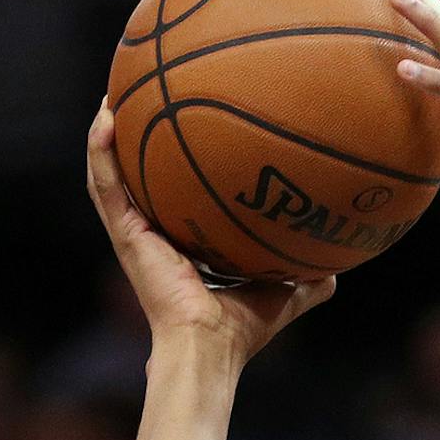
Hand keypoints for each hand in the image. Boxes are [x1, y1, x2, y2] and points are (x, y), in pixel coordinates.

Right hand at [84, 105, 333, 368]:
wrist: (210, 348)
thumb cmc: (241, 329)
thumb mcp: (282, 293)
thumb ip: (308, 278)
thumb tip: (338, 266)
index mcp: (182, 242)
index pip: (175, 194)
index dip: (175, 163)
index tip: (184, 123)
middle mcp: (154, 233)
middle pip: (138, 174)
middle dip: (136, 135)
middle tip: (141, 92)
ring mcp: (134, 233)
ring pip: (111, 172)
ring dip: (108, 132)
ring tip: (113, 91)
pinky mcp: (125, 236)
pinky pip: (106, 185)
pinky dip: (101, 151)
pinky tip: (106, 117)